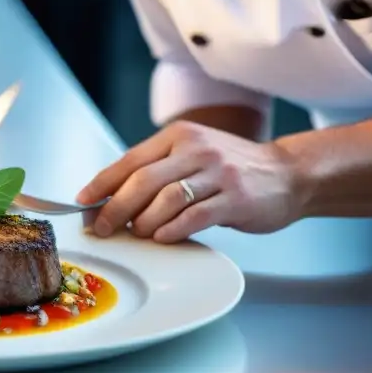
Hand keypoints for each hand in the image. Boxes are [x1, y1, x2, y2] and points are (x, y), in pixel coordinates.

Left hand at [76, 122, 303, 243]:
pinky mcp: (234, 199)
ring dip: (144, 222)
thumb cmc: (232, 169)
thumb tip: (113, 196)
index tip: (83, 203)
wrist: (288, 174)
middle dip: (115, 208)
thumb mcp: (194, 155)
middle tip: (102, 228)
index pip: (130, 160)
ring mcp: (217, 173)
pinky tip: (163, 237)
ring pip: (165, 200)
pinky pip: (193, 217)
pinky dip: (171, 230)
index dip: (103, 183)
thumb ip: (160, 169)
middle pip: (142, 181)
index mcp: (180, 135)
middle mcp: (196, 149)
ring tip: (138, 233)